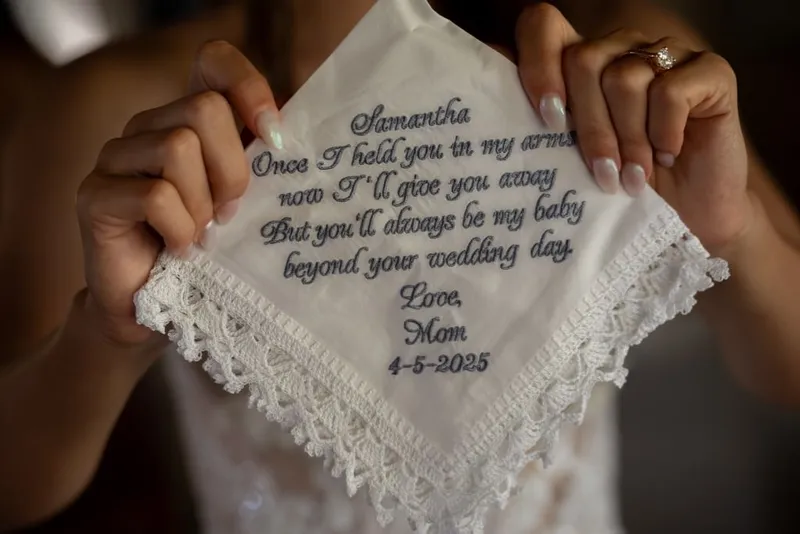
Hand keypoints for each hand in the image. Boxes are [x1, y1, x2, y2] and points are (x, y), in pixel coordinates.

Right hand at [77, 41, 281, 345]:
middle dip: (232, 170)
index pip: (212, 61)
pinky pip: (155, 195)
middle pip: (204, 110)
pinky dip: (179, 230)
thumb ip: (260, 161)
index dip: (246, 86)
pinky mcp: (95, 196)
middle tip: (228, 214)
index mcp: (186, 121)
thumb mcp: (244, 200)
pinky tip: (179, 250)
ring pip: (178, 147)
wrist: (154, 307)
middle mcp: (146, 128)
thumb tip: (288, 132)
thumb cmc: (207, 251)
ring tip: (201, 234)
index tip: (273, 134)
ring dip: (203, 204)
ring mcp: (114, 158)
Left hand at [514, 4, 751, 251]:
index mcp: (579, 65)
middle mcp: (620, 49)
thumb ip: (541, 131)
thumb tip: (489, 123)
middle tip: (603, 175)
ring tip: (634, 178)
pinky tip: (669, 154)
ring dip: (628, 140)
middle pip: (583, 61)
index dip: (537, 65)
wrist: (691, 219)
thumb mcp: (570, 162)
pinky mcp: (709, 71)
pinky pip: (671, 90)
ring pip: (624, 77)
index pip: (542, 27)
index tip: (549, 120)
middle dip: (589, 128)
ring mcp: (665, 55)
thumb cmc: (622, 190)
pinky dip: (665, 131)